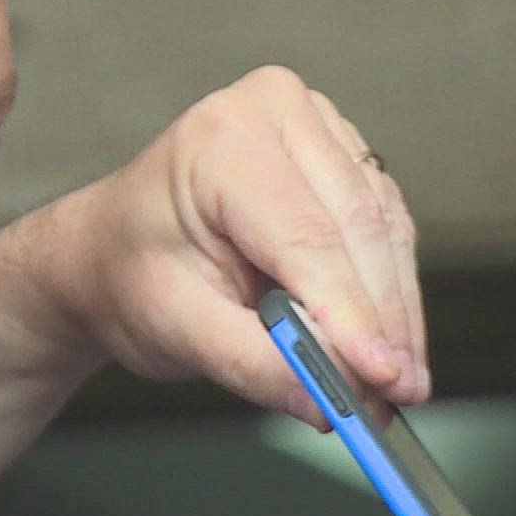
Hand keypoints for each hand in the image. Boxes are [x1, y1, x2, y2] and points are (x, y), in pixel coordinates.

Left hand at [4, 65, 423, 424]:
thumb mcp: (178, 327)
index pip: (308, 236)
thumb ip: (255, 364)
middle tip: (400, 392)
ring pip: (388, 234)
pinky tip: (392, 344)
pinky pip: (392, 233)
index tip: (380, 377)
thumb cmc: (133, 273)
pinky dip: (395, 294)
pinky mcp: (350, 159)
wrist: (115, 251)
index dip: (351, 312)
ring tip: (399, 382)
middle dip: (384, 322)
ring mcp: (323, 130)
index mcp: (223, 139)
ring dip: (399, 314)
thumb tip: (329, 402)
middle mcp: (281, 112)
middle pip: (360, 231)